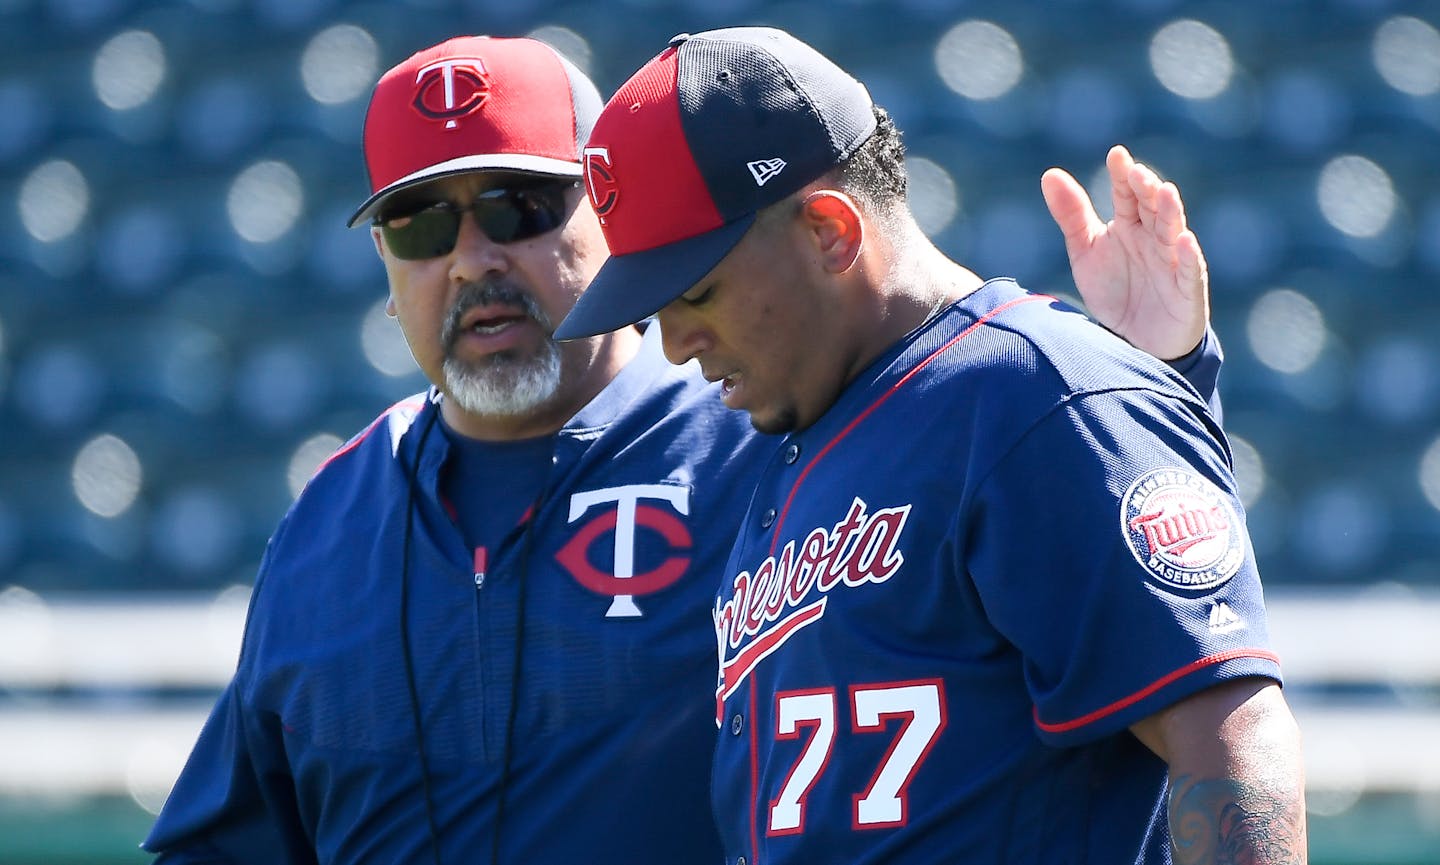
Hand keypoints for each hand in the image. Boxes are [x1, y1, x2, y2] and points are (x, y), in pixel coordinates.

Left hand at [1042, 145, 1208, 359]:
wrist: (1133, 342)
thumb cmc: (1113, 290)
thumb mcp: (1085, 252)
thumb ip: (1071, 215)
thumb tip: (1050, 174)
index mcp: (1130, 225)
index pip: (1127, 195)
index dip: (1122, 175)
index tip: (1116, 155)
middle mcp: (1154, 238)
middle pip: (1152, 207)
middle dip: (1147, 189)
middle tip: (1136, 172)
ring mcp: (1173, 261)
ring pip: (1173, 231)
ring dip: (1170, 212)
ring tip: (1164, 192)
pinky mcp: (1187, 290)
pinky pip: (1189, 270)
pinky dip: (1188, 255)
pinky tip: (1183, 240)